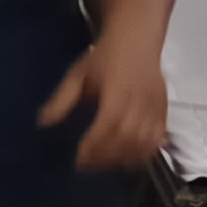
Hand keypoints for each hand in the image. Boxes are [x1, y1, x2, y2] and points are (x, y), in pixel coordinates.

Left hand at [42, 31, 166, 171]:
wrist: (136, 40)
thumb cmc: (104, 57)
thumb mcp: (77, 74)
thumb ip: (62, 100)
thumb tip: (43, 123)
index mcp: (118, 92)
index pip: (108, 126)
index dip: (94, 146)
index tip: (78, 160)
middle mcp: (140, 102)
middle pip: (127, 138)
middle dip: (106, 156)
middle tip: (88, 166)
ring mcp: (155, 108)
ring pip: (144, 142)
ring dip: (124, 158)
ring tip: (106, 164)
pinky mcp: (164, 112)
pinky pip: (158, 139)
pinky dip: (145, 153)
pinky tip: (129, 158)